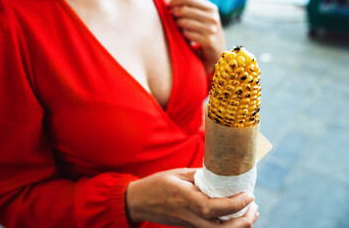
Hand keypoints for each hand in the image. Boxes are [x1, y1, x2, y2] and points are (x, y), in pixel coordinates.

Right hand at [126, 168, 258, 226]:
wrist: (140, 202)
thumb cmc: (158, 184)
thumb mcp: (179, 173)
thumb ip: (201, 176)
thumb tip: (222, 175)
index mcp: (186, 199)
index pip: (214, 208)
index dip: (235, 204)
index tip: (249, 195)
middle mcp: (190, 216)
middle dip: (244, 222)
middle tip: (254, 206)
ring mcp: (190, 224)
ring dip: (239, 226)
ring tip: (251, 211)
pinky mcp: (191, 226)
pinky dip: (230, 225)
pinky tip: (237, 215)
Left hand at [169, 0, 224, 73]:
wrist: (215, 53)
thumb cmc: (204, 33)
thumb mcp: (202, 18)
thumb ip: (191, 9)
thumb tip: (171, 3)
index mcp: (211, 8)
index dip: (175, 1)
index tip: (168, 6)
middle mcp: (213, 17)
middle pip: (185, 10)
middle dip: (175, 13)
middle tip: (171, 17)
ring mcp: (211, 30)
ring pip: (185, 22)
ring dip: (178, 25)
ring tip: (179, 28)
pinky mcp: (208, 41)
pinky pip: (188, 34)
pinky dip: (184, 35)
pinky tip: (186, 37)